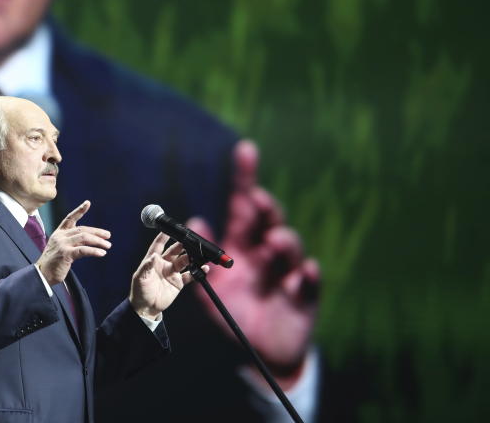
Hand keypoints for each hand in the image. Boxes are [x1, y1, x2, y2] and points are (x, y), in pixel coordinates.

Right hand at [36, 201, 109, 284]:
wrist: (42, 275)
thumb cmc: (53, 263)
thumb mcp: (61, 248)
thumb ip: (72, 242)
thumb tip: (90, 241)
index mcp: (58, 233)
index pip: (70, 218)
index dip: (79, 210)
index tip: (87, 203)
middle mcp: (60, 236)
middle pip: (82, 230)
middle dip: (97, 232)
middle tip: (108, 236)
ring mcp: (62, 244)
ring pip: (84, 238)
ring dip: (98, 241)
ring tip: (108, 246)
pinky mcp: (65, 254)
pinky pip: (83, 250)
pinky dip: (94, 251)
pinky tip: (101, 253)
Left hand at [130, 234, 206, 319]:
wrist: (146, 308)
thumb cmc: (139, 291)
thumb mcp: (140, 278)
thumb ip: (147, 267)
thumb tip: (153, 256)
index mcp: (153, 261)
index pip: (158, 246)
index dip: (162, 237)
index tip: (168, 230)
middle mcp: (164, 264)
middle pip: (174, 251)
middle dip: (182, 245)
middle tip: (189, 242)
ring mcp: (172, 273)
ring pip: (184, 261)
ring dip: (191, 257)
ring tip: (198, 255)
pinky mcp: (179, 282)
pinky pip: (190, 274)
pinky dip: (198, 271)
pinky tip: (203, 268)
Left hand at [187, 140, 319, 385]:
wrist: (259, 353)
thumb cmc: (233, 314)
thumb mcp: (209, 289)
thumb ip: (195, 259)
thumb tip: (193, 220)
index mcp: (240, 244)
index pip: (243, 205)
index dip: (244, 178)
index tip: (244, 149)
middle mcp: (265, 252)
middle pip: (268, 220)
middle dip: (265, 208)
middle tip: (256, 201)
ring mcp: (286, 272)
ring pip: (289, 246)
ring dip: (282, 240)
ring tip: (272, 241)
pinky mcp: (304, 297)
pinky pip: (308, 282)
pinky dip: (307, 275)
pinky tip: (303, 271)